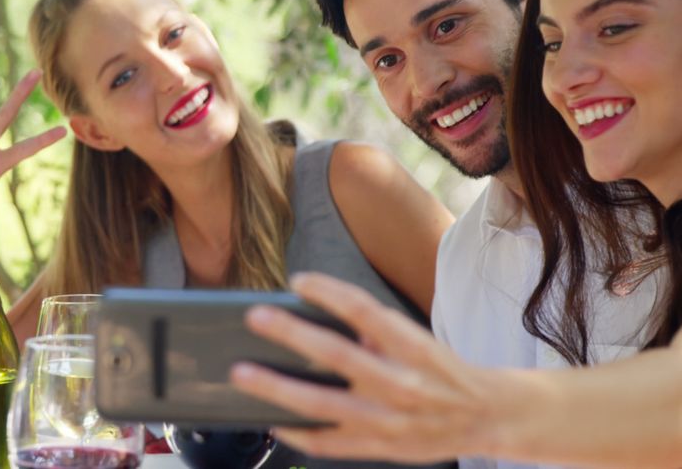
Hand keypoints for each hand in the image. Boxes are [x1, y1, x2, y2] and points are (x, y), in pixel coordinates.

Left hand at [230, 273, 500, 463]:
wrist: (486, 417)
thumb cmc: (440, 370)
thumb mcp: (418, 340)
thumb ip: (375, 331)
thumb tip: (317, 322)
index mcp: (413, 348)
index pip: (366, 310)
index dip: (330, 292)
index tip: (297, 279)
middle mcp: (400, 384)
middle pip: (336, 355)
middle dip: (291, 334)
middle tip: (254, 317)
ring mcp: (387, 421)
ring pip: (321, 406)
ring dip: (277, 389)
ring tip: (242, 372)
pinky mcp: (379, 449)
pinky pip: (326, 444)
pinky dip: (295, 432)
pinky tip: (271, 420)